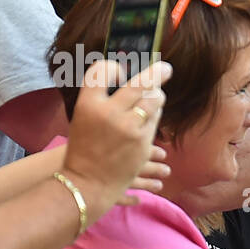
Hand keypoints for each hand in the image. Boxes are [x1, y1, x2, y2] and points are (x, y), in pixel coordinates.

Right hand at [63, 59, 168, 212]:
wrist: (87, 181)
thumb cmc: (84, 146)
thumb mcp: (83, 118)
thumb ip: (100, 98)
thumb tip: (126, 77)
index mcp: (88, 104)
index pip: (103, 70)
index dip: (113, 67)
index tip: (120, 69)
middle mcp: (109, 113)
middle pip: (139, 83)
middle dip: (156, 72)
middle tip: (165, 68)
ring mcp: (128, 128)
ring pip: (153, 100)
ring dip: (156, 95)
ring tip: (156, 93)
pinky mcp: (142, 142)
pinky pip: (155, 119)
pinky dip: (154, 114)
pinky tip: (152, 113)